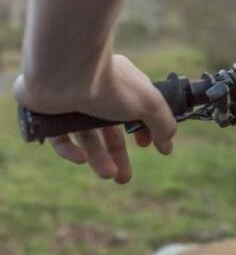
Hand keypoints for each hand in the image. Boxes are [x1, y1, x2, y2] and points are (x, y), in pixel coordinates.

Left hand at [13, 54, 176, 183]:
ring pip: (85, 137)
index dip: (141, 131)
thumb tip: (167, 145)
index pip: (133, 111)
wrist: (66, 75)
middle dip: (118, 156)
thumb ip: (164, 125)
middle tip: (123, 179)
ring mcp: (70, 102)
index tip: (147, 146)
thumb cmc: (111, 85)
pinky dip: (70, 151)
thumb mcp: (150, 105)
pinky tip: (81, 159)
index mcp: (120, 84)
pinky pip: (59, 138)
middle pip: (108, 130)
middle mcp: (95, 92)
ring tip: (108, 175)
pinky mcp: (48, 113)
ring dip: (98, 158)